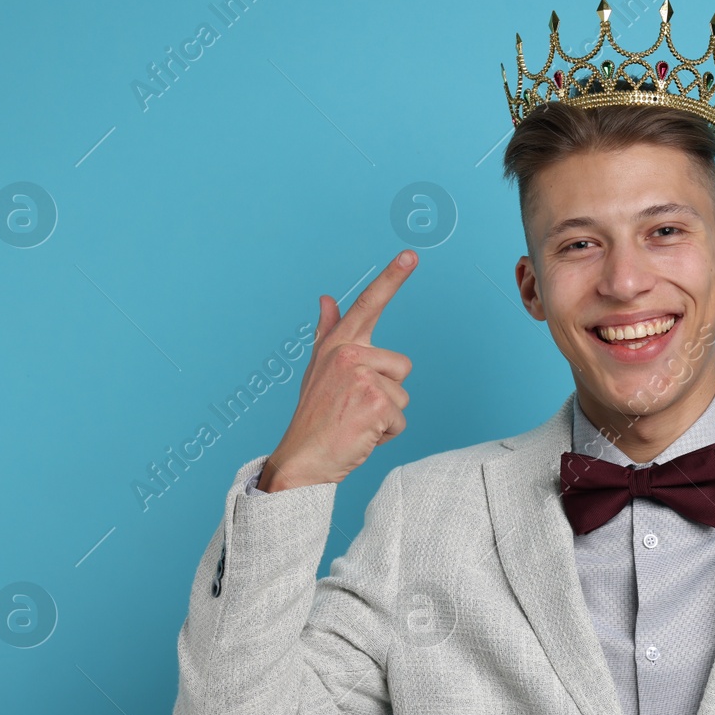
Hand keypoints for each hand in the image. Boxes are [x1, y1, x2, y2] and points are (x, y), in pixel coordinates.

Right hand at [259, 250, 417, 491]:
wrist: (303, 459)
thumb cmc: (314, 415)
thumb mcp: (318, 370)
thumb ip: (328, 333)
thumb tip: (327, 298)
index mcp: (338, 345)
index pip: (368, 306)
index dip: (392, 278)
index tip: (411, 255)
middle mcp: (349, 355)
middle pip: (402, 366)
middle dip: (388, 391)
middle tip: (355, 408)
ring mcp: (363, 377)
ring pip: (403, 395)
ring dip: (386, 416)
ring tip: (356, 422)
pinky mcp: (376, 402)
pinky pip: (401, 419)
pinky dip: (386, 434)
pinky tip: (361, 435)